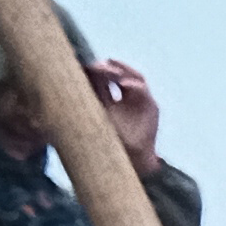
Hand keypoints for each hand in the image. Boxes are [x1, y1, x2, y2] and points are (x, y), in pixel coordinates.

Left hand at [85, 57, 161, 174]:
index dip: (97, 70)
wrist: (132, 160)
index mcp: (113, 100)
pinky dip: (133, 84)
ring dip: (122, 70)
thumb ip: (93, 98)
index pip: (106, 78)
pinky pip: (142, 89)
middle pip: (119, 74)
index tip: (85, 65)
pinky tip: (122, 83)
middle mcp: (128, 97)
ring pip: (133, 76)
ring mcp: (141, 101)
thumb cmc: (113, 141)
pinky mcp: (152, 106)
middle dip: (109, 67)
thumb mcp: (99, 115)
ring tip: (110, 70)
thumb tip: (74, 80)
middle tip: (98, 65)